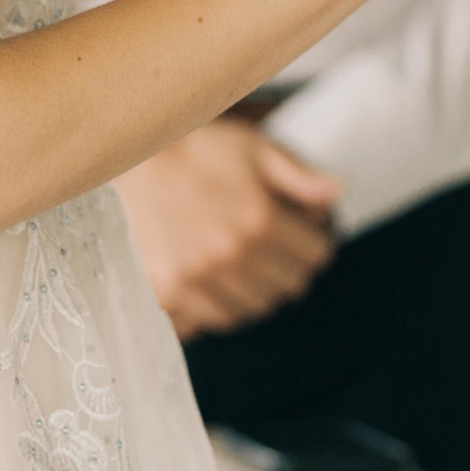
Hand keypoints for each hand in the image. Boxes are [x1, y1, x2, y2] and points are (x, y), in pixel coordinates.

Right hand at [115, 118, 341, 341]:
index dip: (316, 243)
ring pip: (250, 311)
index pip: (315, 257)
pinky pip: (207, 323)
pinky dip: (216, 309)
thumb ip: (300, 175)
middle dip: (289, 268)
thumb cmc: (200, 149)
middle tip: (276, 251)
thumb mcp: (256, 147)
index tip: (307, 236)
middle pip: (286, 288)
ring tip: (246, 267)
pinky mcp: (165, 294)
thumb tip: (338, 192)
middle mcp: (229, 256)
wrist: (131, 160)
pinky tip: (214, 284)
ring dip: (255, 292)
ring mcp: (195, 279)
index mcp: (259, 219)